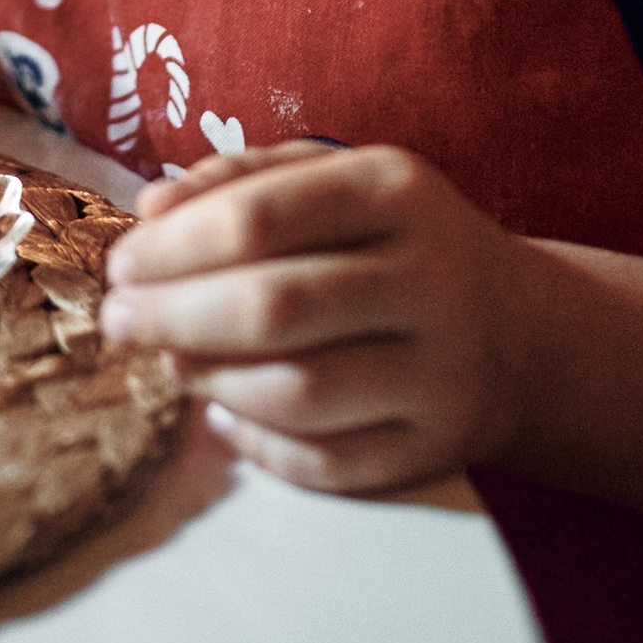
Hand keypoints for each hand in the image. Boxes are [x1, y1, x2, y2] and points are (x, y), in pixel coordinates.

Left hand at [100, 141, 536, 497]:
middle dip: (172, 317)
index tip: (121, 264)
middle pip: (273, 308)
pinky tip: (222, 411)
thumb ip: (242, 179)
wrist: (523, 331)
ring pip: (296, 392)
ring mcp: (440, 373)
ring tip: (170, 361)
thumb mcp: (338, 179)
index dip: (172, 247)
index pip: (259, 218)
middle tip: (119, 321)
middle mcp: (429, 280)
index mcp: (396, 192)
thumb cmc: (397, 242)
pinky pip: (325, 462)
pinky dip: (255, 443)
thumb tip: (151, 209)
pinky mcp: (436, 449)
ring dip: (208, 380)